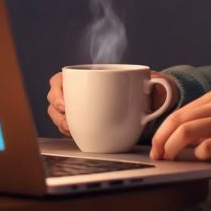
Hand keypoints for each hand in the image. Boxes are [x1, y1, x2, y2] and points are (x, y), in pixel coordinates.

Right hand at [47, 70, 173, 137]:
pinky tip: (77, 135)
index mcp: (87, 76)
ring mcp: (78, 107)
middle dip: (57, 112)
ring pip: (58, 115)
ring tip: (74, 130)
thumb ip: (152, 82)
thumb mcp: (146, 82)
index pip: (60, 80)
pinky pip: (67, 127)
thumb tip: (156, 82)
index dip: (57, 90)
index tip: (65, 103)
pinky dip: (69, 132)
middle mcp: (78, 90)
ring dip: (62, 124)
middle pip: (54, 99)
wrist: (147, 103)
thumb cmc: (143, 88)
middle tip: (69, 121)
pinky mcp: (82, 122)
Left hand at [149, 89, 210, 161]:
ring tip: (170, 159)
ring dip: (173, 147)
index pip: (178, 113)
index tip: (155, 147)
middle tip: (157, 155)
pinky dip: (199, 153)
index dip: (161, 132)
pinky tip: (198, 158)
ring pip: (190, 131)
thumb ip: (203, 124)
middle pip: (180, 121)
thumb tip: (174, 141)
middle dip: (162, 140)